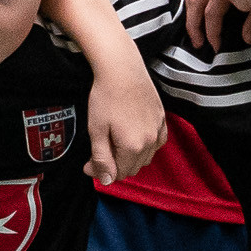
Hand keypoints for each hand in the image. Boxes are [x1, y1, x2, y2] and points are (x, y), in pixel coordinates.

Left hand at [85, 58, 169, 185]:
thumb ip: (101, 158)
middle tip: (97, 154)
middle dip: (115, 166)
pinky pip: (156, 143)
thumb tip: (106, 180)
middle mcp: (149, 142)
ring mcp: (158, 130)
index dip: (101, 172)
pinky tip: (133, 137)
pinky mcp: (162, 119)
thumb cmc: (106, 97)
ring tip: (114, 143)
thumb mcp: (96, 130)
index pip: (118, 174)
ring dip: (130, 158)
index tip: (88, 164)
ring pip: (146, 158)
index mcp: (132, 147)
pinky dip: (145, 147)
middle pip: (132, 168)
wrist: (122, 69)